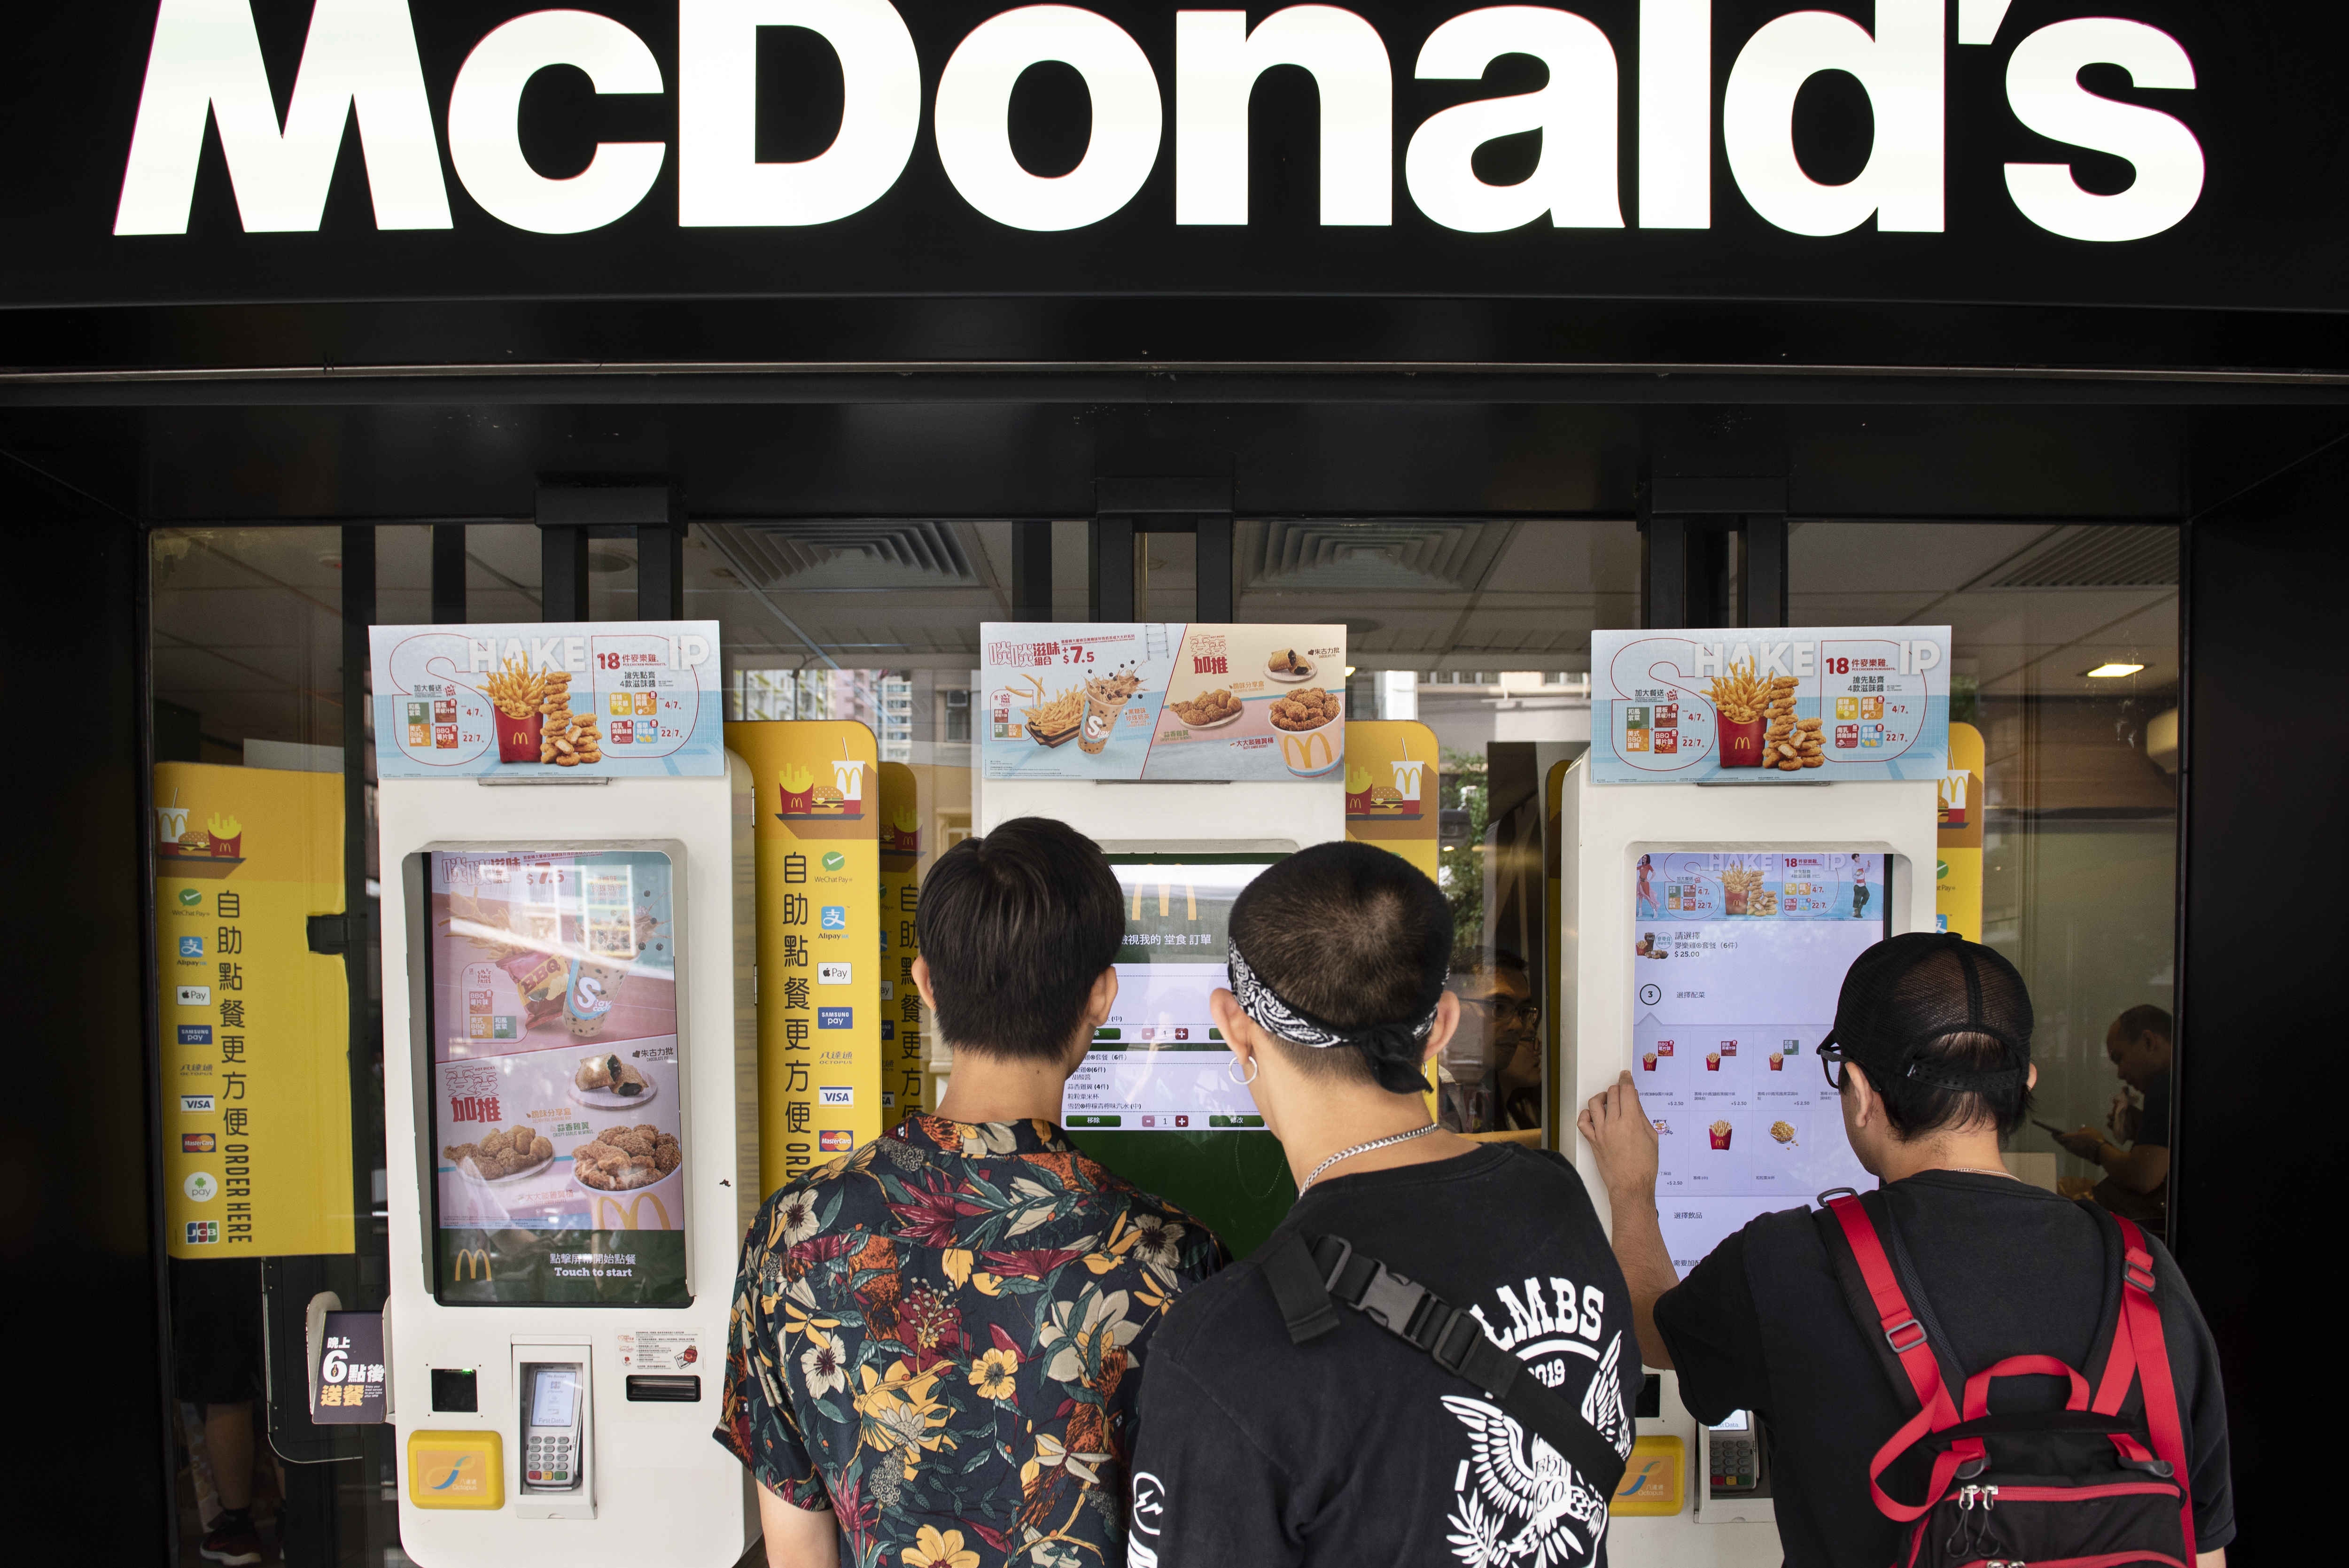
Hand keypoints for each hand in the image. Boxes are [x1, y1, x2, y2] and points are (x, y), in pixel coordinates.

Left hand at [1579, 1071, 1660, 1199]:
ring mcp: (1601, 1132)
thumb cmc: (1644, 1166)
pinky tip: (1594, 1115)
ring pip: (1595, 1103)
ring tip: (1607, 1101)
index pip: (1626, 1091)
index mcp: (1632, 1122)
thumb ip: (1642, 1117)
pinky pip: (1583, 1122)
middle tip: (1621, 1091)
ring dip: (1601, 1098)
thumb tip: (1635, 1102)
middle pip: (1611, 1094)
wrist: (1631, 1186)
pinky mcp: (1593, 1141)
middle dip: (1617, 1088)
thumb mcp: (1651, 1137)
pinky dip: (1586, 1115)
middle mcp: (1614, 1124)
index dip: (1626, 1080)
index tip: (1625, 1076)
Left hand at [2055, 1126, 2104, 1160]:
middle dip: (2060, 1140)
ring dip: (2067, 1144)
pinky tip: (2076, 1145)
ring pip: (2068, 1147)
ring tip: (2067, 1140)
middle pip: (2062, 1143)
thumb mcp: (2088, 1130)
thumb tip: (2079, 1132)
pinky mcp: (2080, 1156)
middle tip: (2058, 1136)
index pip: (2059, 1137)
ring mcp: (2075, 1152)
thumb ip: (2081, 1130)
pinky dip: (2074, 1147)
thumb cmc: (2094, 1138)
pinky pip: (2074, 1150)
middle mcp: (2071, 1146)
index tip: (2052, 1133)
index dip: (2055, 1135)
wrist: (2101, 1151)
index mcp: (2071, 1138)